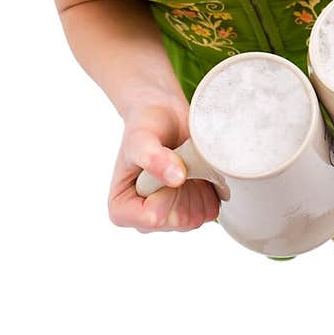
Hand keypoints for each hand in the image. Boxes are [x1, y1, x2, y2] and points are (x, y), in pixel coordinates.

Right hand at [108, 93, 221, 232]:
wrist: (164, 114)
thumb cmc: (145, 125)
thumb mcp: (142, 138)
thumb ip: (154, 158)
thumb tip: (176, 179)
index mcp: (121, 209)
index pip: (153, 218)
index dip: (167, 193)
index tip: (166, 166)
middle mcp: (145, 220)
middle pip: (178, 220)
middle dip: (185, 189)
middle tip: (177, 159)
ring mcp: (170, 217)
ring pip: (196, 218)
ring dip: (199, 187)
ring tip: (186, 163)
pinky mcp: (192, 210)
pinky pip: (211, 211)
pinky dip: (211, 189)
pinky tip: (199, 170)